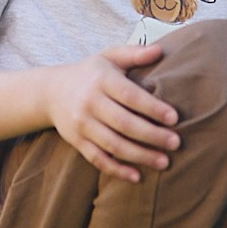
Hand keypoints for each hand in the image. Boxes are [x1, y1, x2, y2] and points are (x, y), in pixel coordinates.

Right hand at [43, 45, 179, 181]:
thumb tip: (160, 50)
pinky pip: (97, 159)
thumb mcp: (109, 57)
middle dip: (152, 135)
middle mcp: (90, 102)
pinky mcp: (76, 141)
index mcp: (101, 80)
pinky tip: (137, 176)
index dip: (152, 108)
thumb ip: (134, 53)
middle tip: (176, 143)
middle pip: (124, 123)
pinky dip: (116, 170)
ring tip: (164, 162)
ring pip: (113, 144)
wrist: (51, 91)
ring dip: (140, 156)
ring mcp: (81, 124)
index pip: (130, 96)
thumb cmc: (90, 73)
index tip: (174, 118)